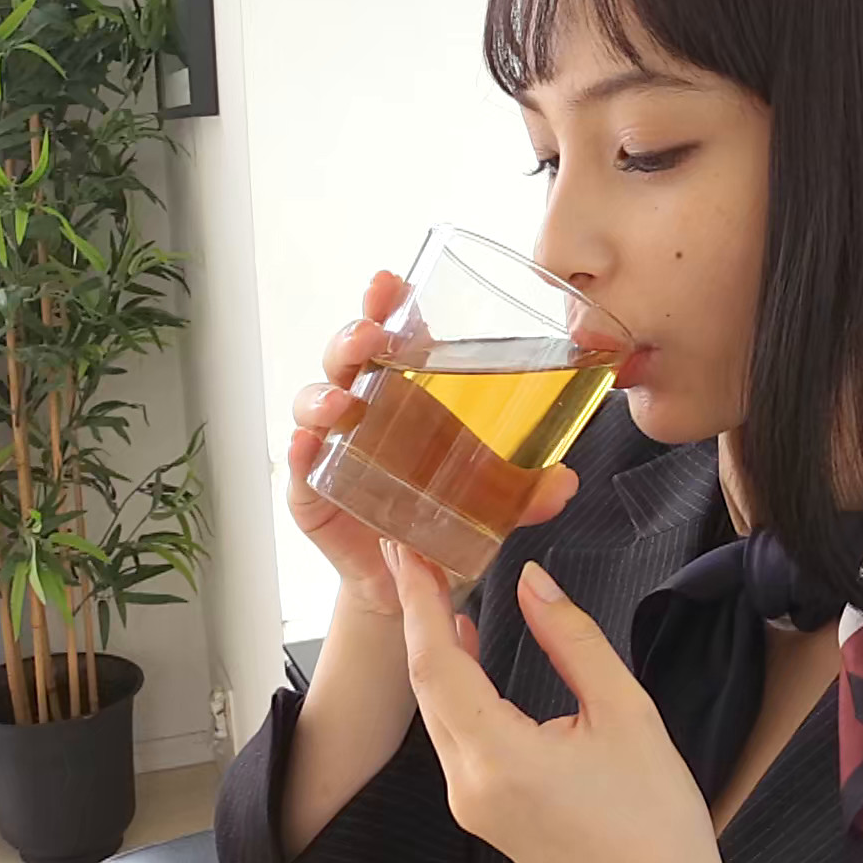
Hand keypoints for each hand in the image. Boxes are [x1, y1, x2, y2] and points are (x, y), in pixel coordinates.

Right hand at [288, 272, 578, 613]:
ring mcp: (334, 447)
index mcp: (406, 391)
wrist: (408, 579)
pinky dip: (299, 454)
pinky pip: (299, 468)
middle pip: (346, 357)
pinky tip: (306, 447)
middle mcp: (365, 408)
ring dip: (323, 394)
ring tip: (344, 401)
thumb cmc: (440, 511)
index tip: (391, 283)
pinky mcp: (312, 491)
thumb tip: (563, 483)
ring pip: (313, 403)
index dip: (387, 304)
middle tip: (371, 336)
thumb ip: (527, 491)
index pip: (392, 334)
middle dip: (352, 337)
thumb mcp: (493, 499)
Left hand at [382, 544, 742, 862]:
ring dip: (434, 648)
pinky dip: (455, 685)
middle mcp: (470, 784)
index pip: (437, 665)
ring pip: (437, 710)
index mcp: (501, 758)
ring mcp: (471, 802)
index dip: (419, 602)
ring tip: (435, 583)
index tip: (407, 549)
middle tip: (415, 550)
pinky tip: (467, 644)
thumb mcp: (626, 711)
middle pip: (426, 685)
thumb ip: (572, 639)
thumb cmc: (655, 819)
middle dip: (418, 615)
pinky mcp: (482, 809)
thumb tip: (532, 581)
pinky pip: (455, 734)